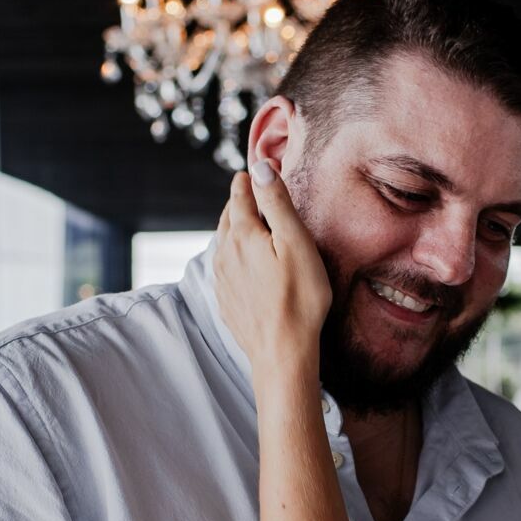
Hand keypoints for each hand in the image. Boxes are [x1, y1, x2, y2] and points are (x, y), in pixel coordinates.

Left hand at [212, 159, 330, 379]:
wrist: (281, 352)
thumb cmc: (299, 298)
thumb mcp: (296, 243)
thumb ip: (277, 202)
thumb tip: (260, 168)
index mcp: (242, 235)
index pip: (240, 196)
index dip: (249, 180)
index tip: (253, 170)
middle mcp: (224, 253)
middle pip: (227, 218)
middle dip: (238, 203)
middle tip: (248, 192)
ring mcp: (221, 279)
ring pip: (223, 243)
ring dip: (234, 229)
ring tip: (246, 224)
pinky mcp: (225, 300)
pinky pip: (225, 269)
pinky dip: (233, 257)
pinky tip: (244, 264)